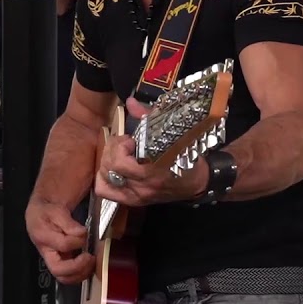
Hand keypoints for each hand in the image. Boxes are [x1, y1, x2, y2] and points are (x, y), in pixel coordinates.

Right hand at [26, 198, 92, 284]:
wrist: (41, 214)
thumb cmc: (46, 212)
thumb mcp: (56, 210)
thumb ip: (68, 222)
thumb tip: (80, 232)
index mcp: (43, 236)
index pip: (62, 245)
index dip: (77, 241)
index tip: (85, 233)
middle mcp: (46, 252)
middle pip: (59, 270)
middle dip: (78, 267)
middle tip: (90, 257)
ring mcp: (53, 260)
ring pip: (65, 277)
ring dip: (81, 273)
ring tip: (91, 262)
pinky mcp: (61, 263)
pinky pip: (70, 276)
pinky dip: (81, 273)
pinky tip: (89, 264)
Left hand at [93, 98, 208, 207]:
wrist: (198, 182)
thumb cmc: (187, 157)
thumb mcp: (171, 134)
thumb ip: (148, 117)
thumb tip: (130, 102)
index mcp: (153, 170)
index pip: (120, 162)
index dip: (120, 146)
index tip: (131, 140)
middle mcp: (142, 186)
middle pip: (109, 168)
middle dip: (112, 150)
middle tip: (124, 144)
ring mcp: (137, 196)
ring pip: (104, 180)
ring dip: (107, 163)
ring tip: (118, 155)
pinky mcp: (133, 201)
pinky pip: (106, 192)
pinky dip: (104, 179)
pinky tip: (113, 169)